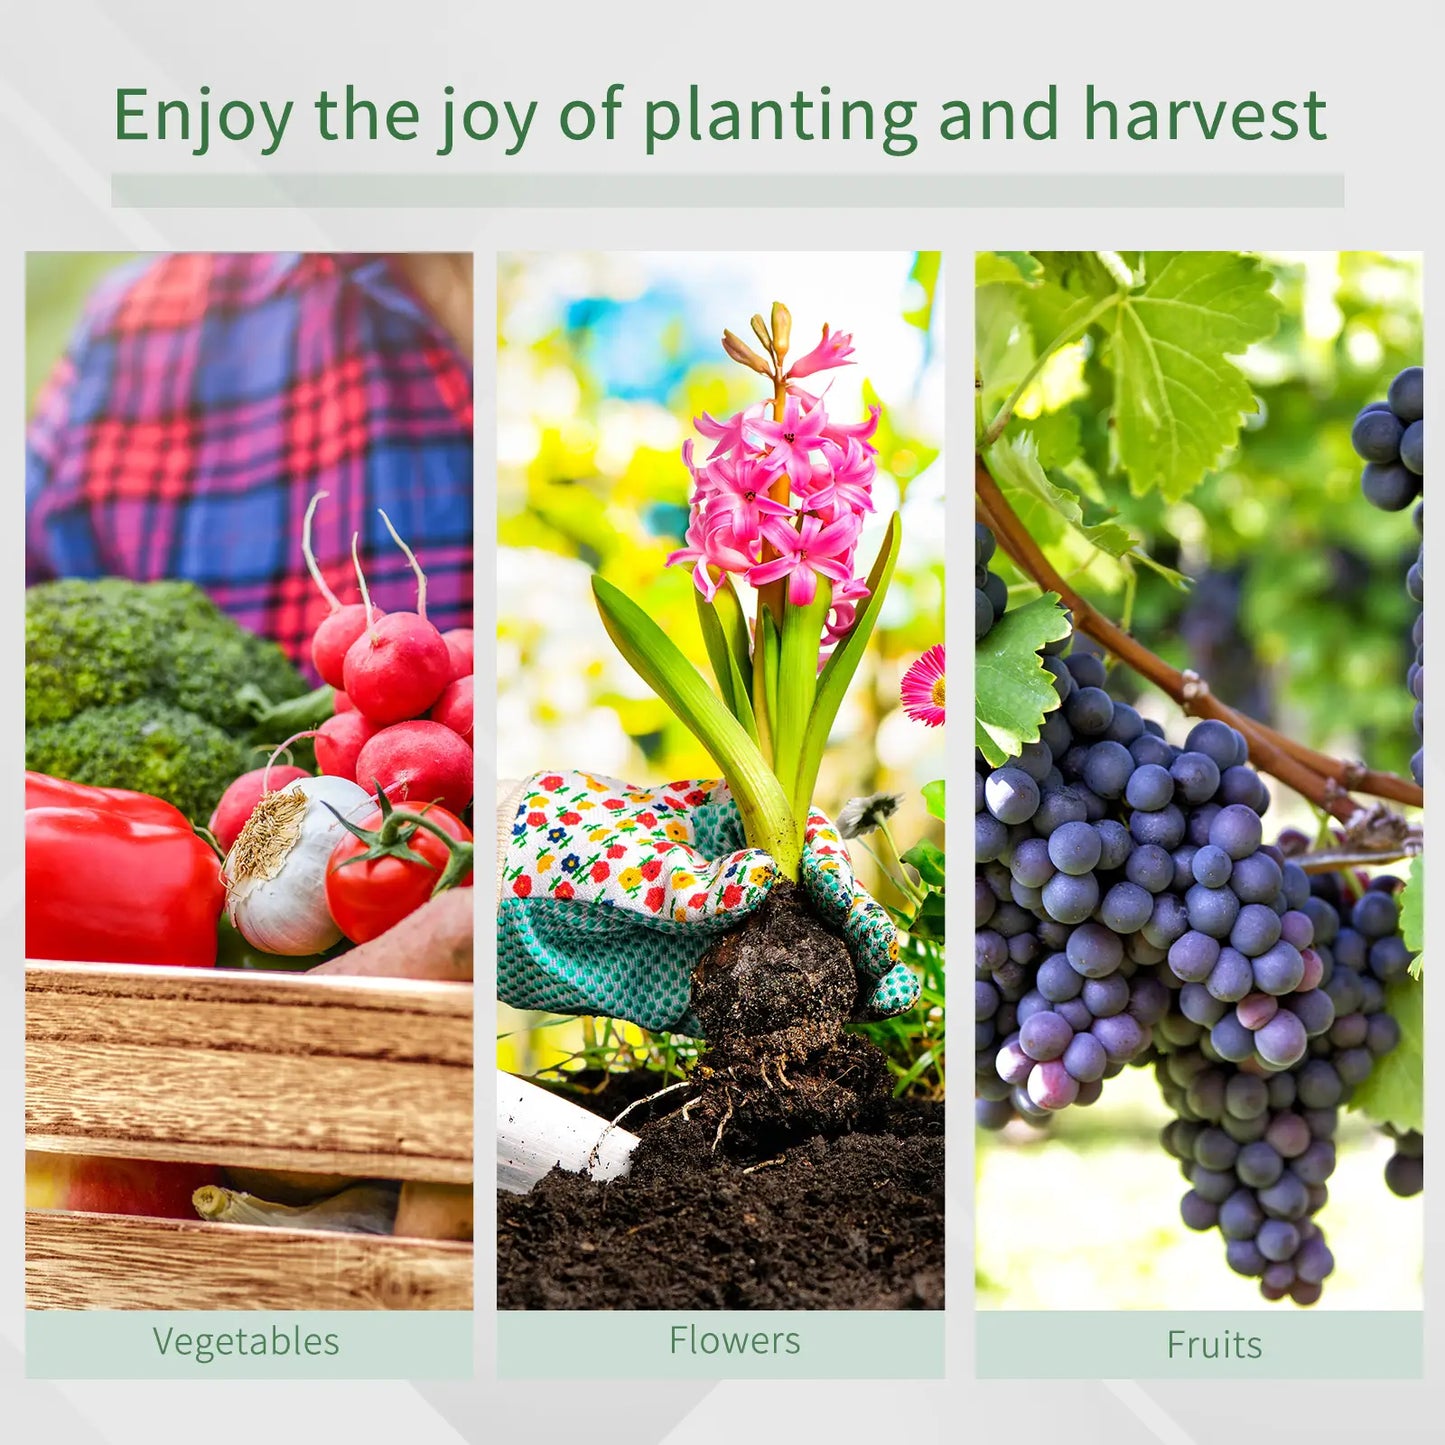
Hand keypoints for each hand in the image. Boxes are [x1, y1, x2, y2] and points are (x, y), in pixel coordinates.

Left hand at [496, 770, 918, 1032]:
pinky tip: (815, 1031)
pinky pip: (744, 1007)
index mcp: (721, 827)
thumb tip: (763, 878)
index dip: (826, 863)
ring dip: (837, 978)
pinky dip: (782, 1020)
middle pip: (808, 904)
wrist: (490, 894)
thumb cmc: (557, 841)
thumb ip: (687, 876)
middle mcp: (727, 883)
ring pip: (789, 958)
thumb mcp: (619, 852)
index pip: (795, 840)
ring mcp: (709, 938)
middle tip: (883, 961)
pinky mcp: (685, 991)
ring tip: (882, 1000)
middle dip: (852, 928)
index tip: (837, 887)